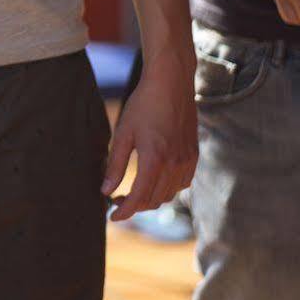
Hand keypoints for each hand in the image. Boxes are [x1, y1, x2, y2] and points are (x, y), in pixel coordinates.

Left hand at [103, 61, 196, 221]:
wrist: (171, 83)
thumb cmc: (144, 104)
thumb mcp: (123, 133)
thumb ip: (115, 164)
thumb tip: (106, 191)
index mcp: (155, 159)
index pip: (140, 198)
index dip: (125, 212)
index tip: (112, 216)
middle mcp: (175, 164)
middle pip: (155, 200)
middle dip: (135, 206)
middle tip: (117, 201)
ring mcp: (188, 160)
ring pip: (169, 194)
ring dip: (151, 199)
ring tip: (133, 193)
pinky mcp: (194, 155)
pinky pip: (182, 183)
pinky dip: (167, 189)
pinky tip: (154, 180)